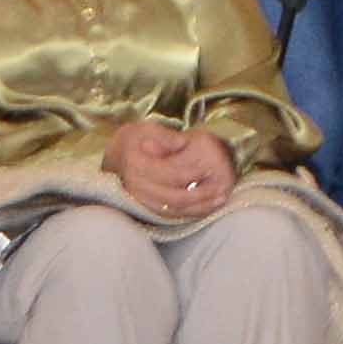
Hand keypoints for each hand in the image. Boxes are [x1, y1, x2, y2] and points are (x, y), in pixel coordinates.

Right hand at [102, 118, 233, 219]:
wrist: (119, 154)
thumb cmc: (138, 138)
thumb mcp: (149, 129)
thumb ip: (166, 137)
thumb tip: (180, 143)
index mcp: (137, 165)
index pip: (172, 173)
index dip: (195, 172)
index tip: (213, 168)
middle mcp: (136, 186)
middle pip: (175, 195)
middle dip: (202, 193)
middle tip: (223, 188)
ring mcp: (141, 200)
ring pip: (175, 208)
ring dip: (199, 206)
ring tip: (220, 198)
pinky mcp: (147, 209)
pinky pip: (172, 215)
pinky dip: (191, 212)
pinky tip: (207, 206)